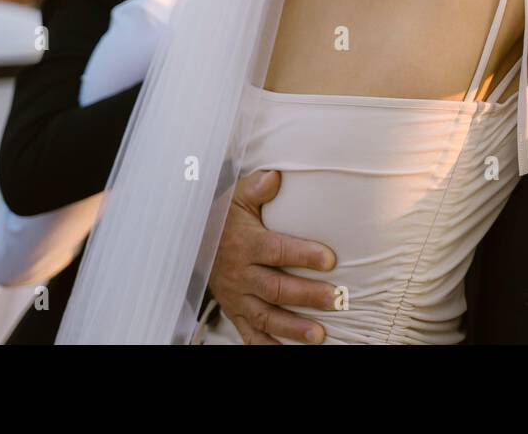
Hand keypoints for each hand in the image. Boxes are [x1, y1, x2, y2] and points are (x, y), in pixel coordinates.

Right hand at [207, 170, 338, 344]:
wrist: (191, 241)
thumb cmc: (223, 217)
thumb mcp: (236, 197)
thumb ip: (257, 187)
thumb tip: (276, 175)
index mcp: (246, 244)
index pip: (278, 250)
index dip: (304, 254)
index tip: (330, 259)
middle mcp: (241, 273)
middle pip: (276, 287)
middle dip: (307, 296)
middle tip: (336, 300)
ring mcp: (236, 296)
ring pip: (265, 316)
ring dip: (292, 327)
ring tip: (318, 335)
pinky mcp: (233, 311)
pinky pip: (248, 334)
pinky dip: (267, 346)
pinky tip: (287, 352)